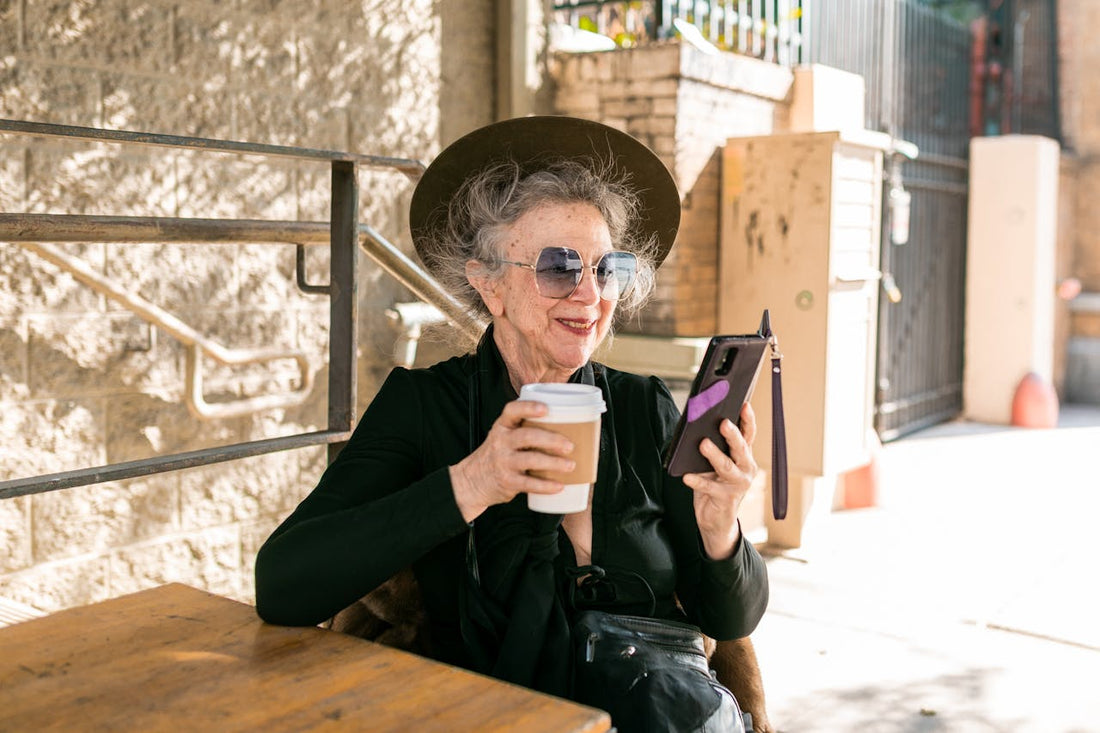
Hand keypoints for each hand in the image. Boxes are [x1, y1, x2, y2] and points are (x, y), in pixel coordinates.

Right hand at [449, 399, 575, 521]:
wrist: (474, 479)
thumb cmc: (499, 453)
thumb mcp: (505, 436)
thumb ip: (527, 429)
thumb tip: (569, 427)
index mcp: (503, 426)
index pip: (512, 410)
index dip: (529, 407)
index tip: (546, 409)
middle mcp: (501, 441)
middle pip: (527, 436)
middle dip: (551, 440)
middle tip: (570, 446)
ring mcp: (503, 461)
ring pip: (530, 460)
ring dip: (554, 463)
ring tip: (570, 466)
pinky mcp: (507, 481)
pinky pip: (528, 483)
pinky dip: (546, 486)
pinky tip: (559, 486)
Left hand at [682, 403, 758, 559]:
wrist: (717, 520)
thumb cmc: (714, 485)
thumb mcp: (714, 465)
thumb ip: (711, 447)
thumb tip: (696, 428)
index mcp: (744, 456)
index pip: (748, 434)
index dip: (748, 419)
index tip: (744, 404)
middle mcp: (745, 469)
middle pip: (740, 448)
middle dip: (732, 434)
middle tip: (723, 423)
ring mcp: (738, 484)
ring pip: (727, 466)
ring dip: (714, 454)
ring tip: (703, 444)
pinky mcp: (725, 498)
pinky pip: (709, 487)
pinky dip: (698, 481)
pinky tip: (687, 476)